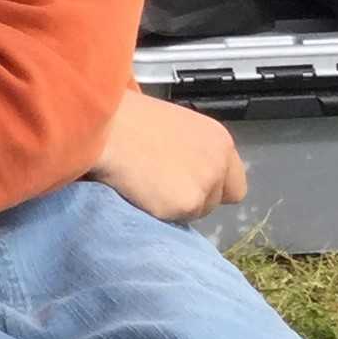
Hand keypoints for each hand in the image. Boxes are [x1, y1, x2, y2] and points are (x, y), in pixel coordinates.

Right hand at [86, 87, 247, 222]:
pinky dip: (157, 211)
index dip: (210, 186)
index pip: (233, 182)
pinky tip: (139, 191)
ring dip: (174, 206)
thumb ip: (188, 148)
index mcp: (218, 140)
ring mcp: (206, 184)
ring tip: (145, 185)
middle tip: (162, 186)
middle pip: (217, 200)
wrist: (103, 126)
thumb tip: (181, 168)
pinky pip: (175, 219)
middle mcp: (219, 163)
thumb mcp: (169, 126)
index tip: (186, 184)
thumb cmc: (124, 119)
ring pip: (196, 212)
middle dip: (192, 198)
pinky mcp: (187, 203)